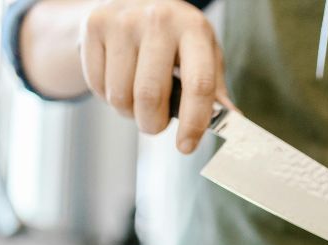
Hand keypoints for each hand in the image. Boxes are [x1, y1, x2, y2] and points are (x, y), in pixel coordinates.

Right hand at [78, 0, 234, 152]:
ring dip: (129, 113)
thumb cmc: (177, 38)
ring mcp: (122, 21)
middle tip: (155, 124)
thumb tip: (233, 121)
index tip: (186, 146)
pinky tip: (119, 81)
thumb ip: (214, 89)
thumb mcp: (203, 54)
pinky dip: (108, 97)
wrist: (134, 1)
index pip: (198, 85)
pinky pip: (97, 85)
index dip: (193, 123)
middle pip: (150, 96)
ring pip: (120, 96)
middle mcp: (158, 20)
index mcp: (194, 29)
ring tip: (138, 100)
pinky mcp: (94, 25)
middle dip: (153, 124)